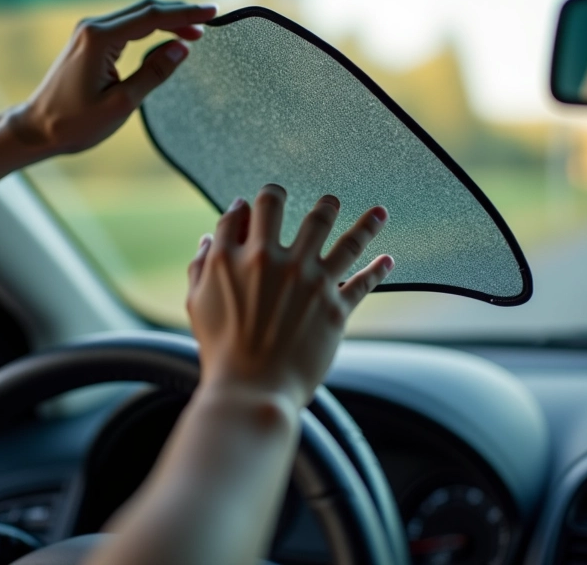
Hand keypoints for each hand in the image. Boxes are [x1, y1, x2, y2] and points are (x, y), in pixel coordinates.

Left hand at [9, 0, 217, 155]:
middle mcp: (93, 27)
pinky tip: (168, 36)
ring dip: (167, 19)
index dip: (185, 13)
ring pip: (137, 14)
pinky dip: (152, 27)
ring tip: (196, 30)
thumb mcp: (122, 103)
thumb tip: (182, 48)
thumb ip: (153, 73)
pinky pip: (127, 25)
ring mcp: (89, 32)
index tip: (213, 12)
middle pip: (146, 8)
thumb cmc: (76, 122)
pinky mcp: (89, 41)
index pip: (152, 17)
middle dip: (180, 12)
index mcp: (100, 39)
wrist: (37, 128)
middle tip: (211, 19)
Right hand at [186, 184, 393, 409]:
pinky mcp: (334, 308)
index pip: (242, 213)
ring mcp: (308, 281)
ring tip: (375, 213)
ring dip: (362, 222)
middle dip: (293, 196)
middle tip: (322, 201)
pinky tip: (389, 259)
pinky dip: (380, 269)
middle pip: (284, 208)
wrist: (250, 391)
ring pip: (343, 237)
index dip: (247, 206)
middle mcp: (272, 261)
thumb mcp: (197, 304)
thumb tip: (206, 238)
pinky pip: (364, 282)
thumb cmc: (221, 351)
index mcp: (233, 258)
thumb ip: (201, 266)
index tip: (253, 207)